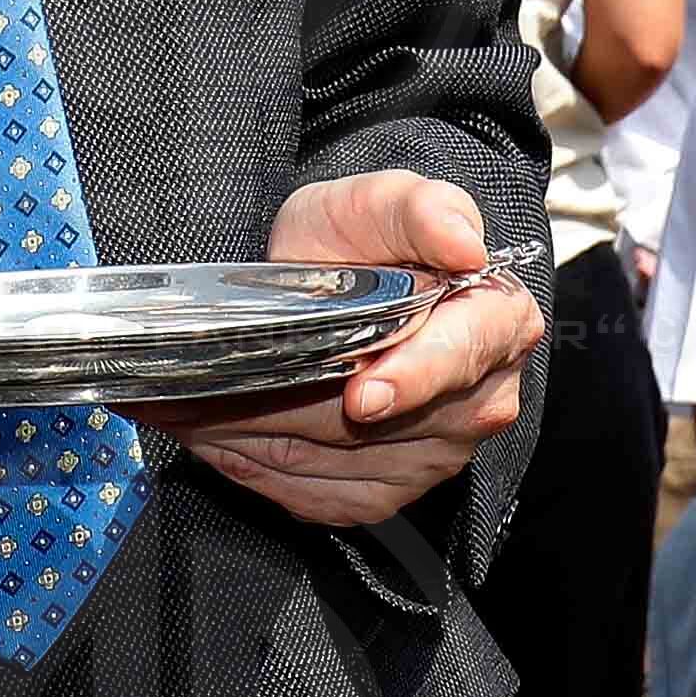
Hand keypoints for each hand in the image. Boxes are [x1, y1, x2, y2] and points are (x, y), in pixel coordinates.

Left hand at [127, 172, 536, 530]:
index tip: (361, 393)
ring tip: (197, 405)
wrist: (330, 277)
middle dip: (295, 406)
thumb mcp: (381, 201)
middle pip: (383, 423)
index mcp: (497, 321)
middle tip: (215, 386)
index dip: (411, 378)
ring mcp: (440, 453)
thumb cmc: (361, 238)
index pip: (460, 359)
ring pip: (339, 462)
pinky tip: (220, 434)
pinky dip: (261, 468)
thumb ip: (424, 210)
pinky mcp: (391, 489)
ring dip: (260, 439)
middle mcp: (481, 398)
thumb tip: (464, 244)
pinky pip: (322, 495)